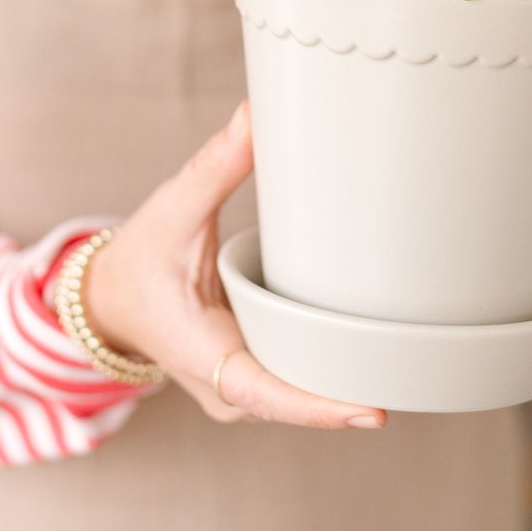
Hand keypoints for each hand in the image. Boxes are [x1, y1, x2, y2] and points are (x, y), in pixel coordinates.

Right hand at [85, 101, 386, 431]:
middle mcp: (229, 389)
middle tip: (420, 361)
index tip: (372, 413)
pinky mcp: (258, 375)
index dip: (319, 408)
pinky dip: (335, 366)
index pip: (267, 395)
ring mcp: (245, 390)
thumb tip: (253, 117)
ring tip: (411, 353)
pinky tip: (379, 347)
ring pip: (306, 394)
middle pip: (303, 400)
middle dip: (357, 389)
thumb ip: (214, 168)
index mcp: (204, 357)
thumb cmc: (138, 263)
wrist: (111, 300)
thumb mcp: (172, 211)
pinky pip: (302, 380)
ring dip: (351, 378)